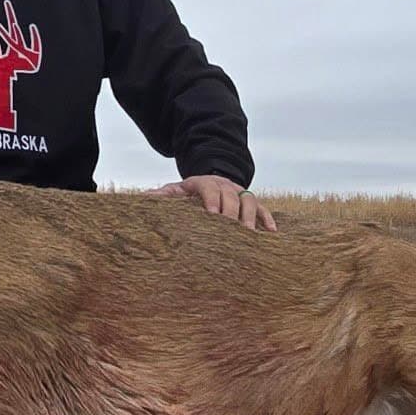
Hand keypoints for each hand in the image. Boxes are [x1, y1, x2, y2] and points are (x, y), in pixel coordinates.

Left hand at [146, 175, 276, 231]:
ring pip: (249, 200)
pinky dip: (267, 218)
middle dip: (232, 213)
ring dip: (250, 217)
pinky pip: (262, 208)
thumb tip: (144, 197)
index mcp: (204, 183)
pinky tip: (270, 232)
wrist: (209, 180)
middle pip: (231, 196)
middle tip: (232, 231)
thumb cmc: (188, 191)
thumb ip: (162, 195)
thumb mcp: (175, 190)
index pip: (209, 189)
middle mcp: (224, 185)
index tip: (212, 215)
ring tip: (249, 235)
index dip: (211, 200)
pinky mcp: (250, 201)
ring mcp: (239, 191)